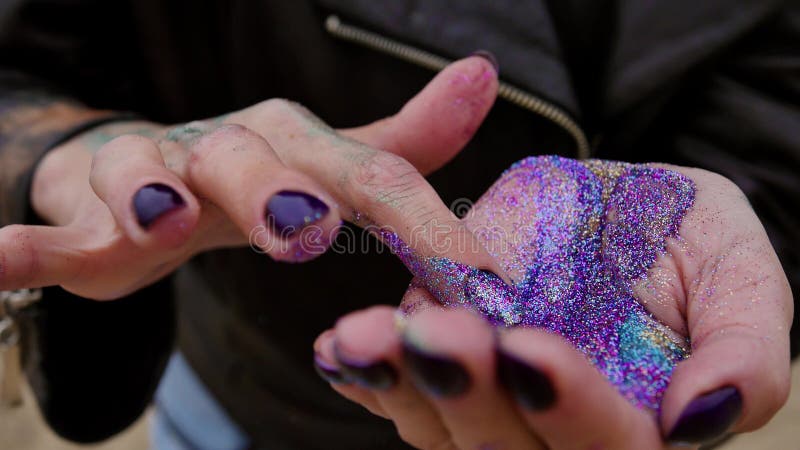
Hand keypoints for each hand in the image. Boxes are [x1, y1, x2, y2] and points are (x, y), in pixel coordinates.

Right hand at [0, 56, 500, 298]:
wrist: (151, 175)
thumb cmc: (256, 182)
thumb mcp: (333, 166)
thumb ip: (404, 143)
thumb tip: (483, 75)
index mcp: (296, 144)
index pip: (372, 173)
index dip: (426, 224)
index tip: (478, 283)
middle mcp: (227, 148)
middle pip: (255, 158)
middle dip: (278, 191)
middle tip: (309, 230)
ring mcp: (150, 171)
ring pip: (147, 174)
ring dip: (149, 194)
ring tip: (156, 221)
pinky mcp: (84, 205)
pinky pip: (57, 222)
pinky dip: (30, 245)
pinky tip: (2, 260)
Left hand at [315, 158, 792, 448]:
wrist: (617, 209)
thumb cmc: (686, 242)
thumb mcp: (738, 277)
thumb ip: (742, 350)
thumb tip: (697, 415)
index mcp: (632, 424)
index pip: (607, 447)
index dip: (572, 409)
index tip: (530, 351)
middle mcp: (552, 427)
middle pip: (508, 447)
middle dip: (470, 395)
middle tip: (436, 337)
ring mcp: (492, 399)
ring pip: (443, 424)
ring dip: (403, 383)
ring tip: (367, 339)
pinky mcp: (443, 361)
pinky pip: (402, 385)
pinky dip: (370, 369)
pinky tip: (342, 347)